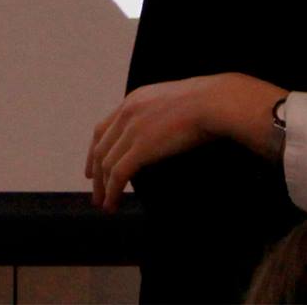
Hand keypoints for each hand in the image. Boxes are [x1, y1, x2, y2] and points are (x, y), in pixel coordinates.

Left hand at [85, 73, 286, 210]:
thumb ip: (160, 116)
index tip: (93, 168)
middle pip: (100, 148)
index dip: (95, 150)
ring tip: (105, 204)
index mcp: (133, 101)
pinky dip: (113, 191)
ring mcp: (132, 130)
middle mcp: (126, 113)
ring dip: (103, 187)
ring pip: (106, 163)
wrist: (213, 101)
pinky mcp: (141, 147)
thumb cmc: (206, 103)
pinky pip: (118, 173)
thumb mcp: (173, 103)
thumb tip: (161, 135)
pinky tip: (113, 204)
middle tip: (97, 192)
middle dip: (96, 173)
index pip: (103, 128)